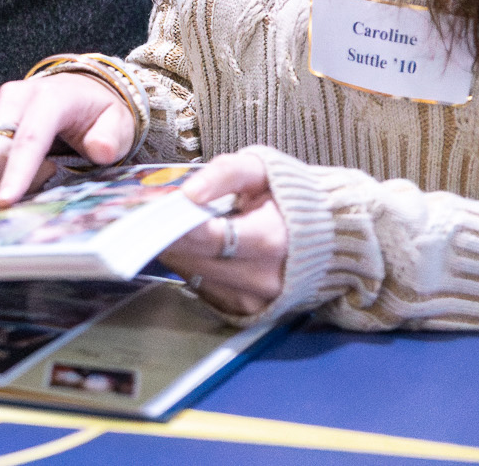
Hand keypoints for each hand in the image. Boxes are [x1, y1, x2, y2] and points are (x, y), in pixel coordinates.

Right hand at [0, 72, 135, 205]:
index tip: (6, 202)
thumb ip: (111, 137)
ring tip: (26, 175)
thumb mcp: (118, 124)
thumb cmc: (95, 113)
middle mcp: (12, 96)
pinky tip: (2, 174)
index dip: (16, 173)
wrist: (76, 92)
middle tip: (46, 179)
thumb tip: (100, 150)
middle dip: (13, 180)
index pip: (27, 139)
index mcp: (48, 97)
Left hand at [158, 149, 286, 315]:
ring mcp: (257, 299)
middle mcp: (264, 277)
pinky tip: (191, 248)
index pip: (208, 238)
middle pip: (195, 260)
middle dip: (166, 237)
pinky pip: (205, 289)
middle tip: (143, 217)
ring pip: (195, 277)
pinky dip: (193, 268)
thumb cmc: (295, 197)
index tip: (145, 212)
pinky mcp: (249, 310)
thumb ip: (224, 173)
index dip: (173, 225)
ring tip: (167, 228)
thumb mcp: (263, 168)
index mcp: (271, 240)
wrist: (335, 235)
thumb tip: (188, 193)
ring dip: (176, 254)